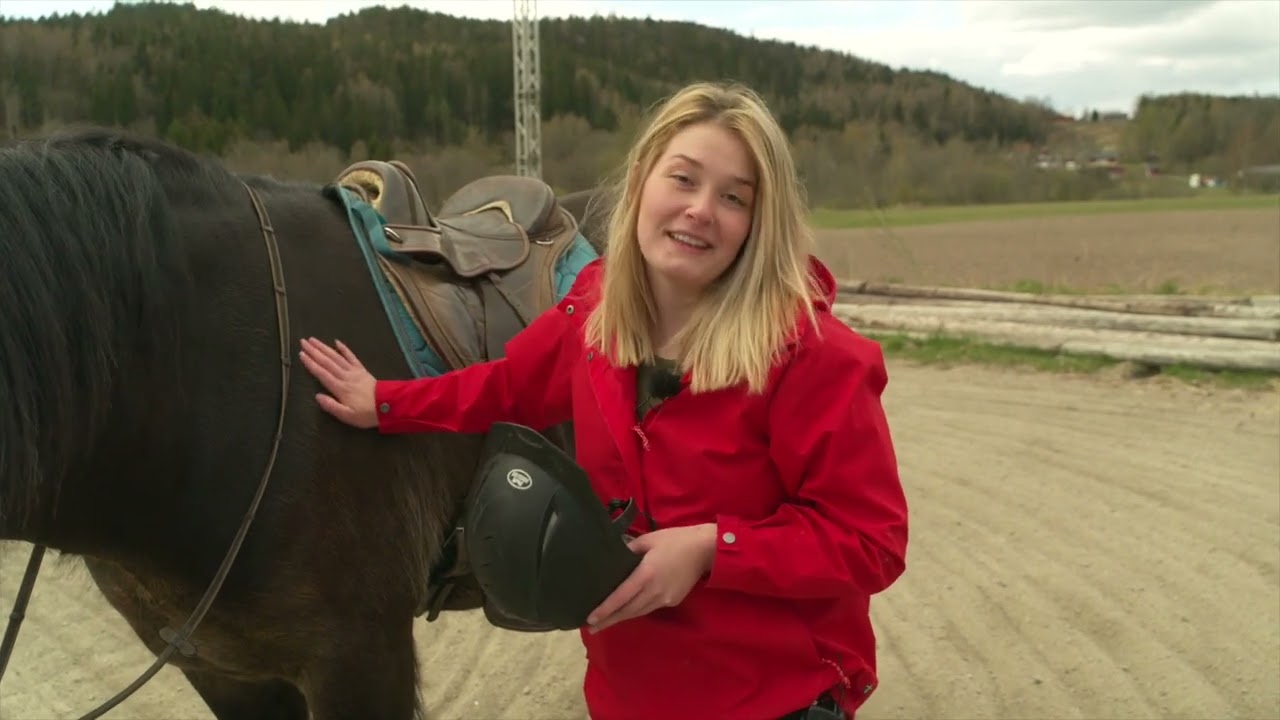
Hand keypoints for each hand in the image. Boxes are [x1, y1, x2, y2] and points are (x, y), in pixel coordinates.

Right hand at [298, 337, 378, 428]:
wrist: (388, 406)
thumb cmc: (366, 414)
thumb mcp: (347, 415)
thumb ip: (331, 406)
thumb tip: (317, 396)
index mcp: (340, 388)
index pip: (322, 373)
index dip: (311, 363)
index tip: (301, 354)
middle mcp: (345, 376)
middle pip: (327, 362)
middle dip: (314, 351)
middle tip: (303, 341)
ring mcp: (354, 371)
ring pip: (336, 357)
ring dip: (324, 348)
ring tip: (313, 340)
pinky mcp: (362, 370)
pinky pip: (352, 357)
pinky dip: (344, 349)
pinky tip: (336, 342)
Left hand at [586, 523, 716, 633]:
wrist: (704, 550)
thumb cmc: (675, 540)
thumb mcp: (648, 539)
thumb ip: (629, 549)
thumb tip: (614, 557)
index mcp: (646, 574)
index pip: (621, 596)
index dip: (605, 609)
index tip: (590, 619)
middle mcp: (654, 591)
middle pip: (627, 610)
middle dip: (608, 620)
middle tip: (591, 628)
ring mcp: (664, 599)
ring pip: (638, 612)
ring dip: (621, 618)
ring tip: (604, 623)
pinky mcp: (672, 601)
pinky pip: (649, 608)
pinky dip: (636, 611)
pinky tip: (626, 612)